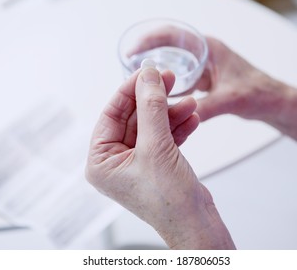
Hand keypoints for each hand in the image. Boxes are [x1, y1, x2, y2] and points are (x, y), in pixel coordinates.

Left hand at [86, 67, 234, 248]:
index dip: (129, 90)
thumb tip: (148, 75)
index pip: (111, 114)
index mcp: (100, 161)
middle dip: (154, 100)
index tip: (147, 71)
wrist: (196, 225)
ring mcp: (136, 163)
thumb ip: (152, 108)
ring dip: (170, 113)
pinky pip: (163, 138)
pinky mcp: (155, 164)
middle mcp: (114, 162)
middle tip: (170, 78)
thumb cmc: (169, 199)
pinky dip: (177, 127)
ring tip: (190, 101)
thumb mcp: (157, 147)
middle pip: (133, 118)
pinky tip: (192, 118)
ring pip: (151, 126)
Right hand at [129, 28, 284, 122]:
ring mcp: (203, 68)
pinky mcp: (205, 81)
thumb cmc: (259, 93)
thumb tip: (179, 118)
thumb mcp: (230, 100)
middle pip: (168, 49)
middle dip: (148, 57)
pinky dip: (168, 86)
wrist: (274, 103)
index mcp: (209, 48)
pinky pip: (180, 80)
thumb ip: (206, 108)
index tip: (132, 51)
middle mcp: (204, 54)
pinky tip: (159, 96)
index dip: (149, 41)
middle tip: (129, 69)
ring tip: (139, 83)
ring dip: (158, 72)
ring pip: (173, 65)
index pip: (172, 36)